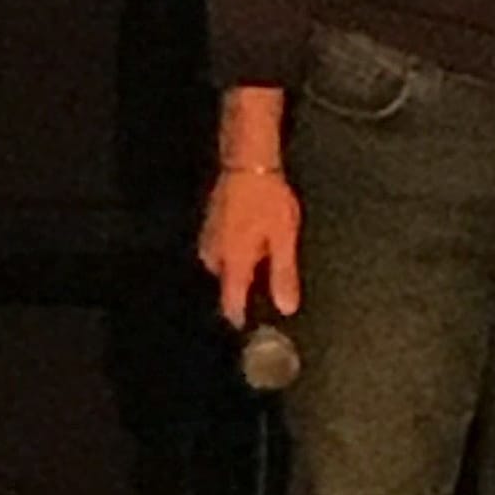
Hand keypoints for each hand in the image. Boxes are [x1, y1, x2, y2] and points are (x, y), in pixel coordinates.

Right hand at [197, 169, 301, 329]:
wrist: (247, 164)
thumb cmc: (268, 201)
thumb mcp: (284, 239)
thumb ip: (283, 274)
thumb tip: (286, 307)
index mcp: (233, 263)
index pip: (230, 303)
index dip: (241, 318)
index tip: (251, 329)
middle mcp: (214, 256)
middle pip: (227, 285)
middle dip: (244, 290)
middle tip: (266, 292)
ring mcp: (208, 240)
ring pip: (224, 268)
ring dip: (240, 270)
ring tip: (264, 264)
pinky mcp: (210, 226)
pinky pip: (221, 251)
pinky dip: (236, 254)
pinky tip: (253, 244)